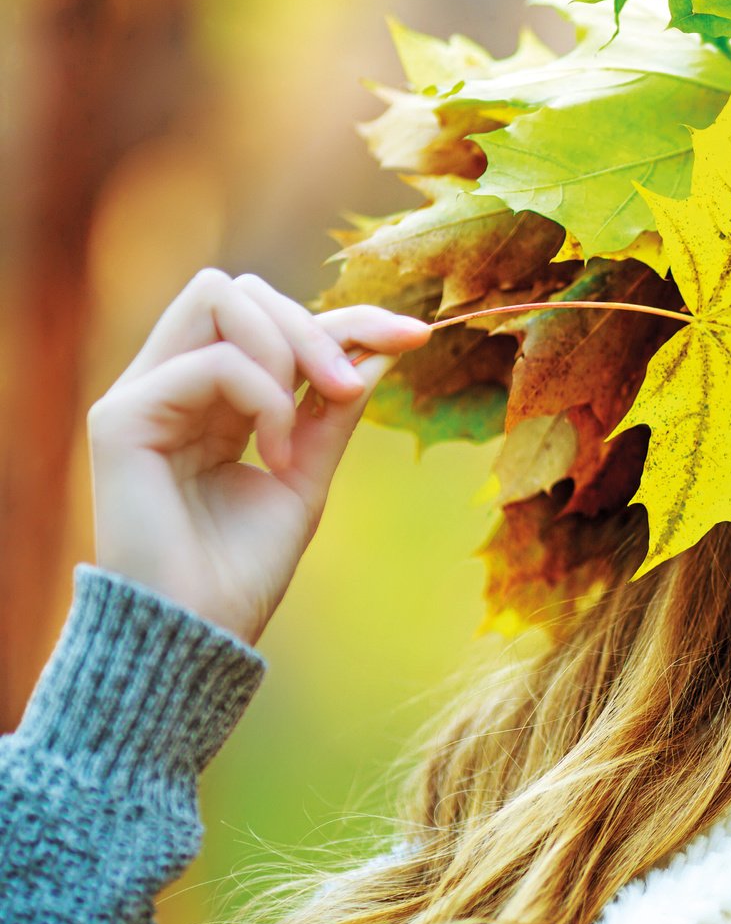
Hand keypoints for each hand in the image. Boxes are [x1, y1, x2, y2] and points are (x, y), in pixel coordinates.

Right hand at [86, 268, 433, 645]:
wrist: (199, 633)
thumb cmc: (244, 568)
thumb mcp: (308, 472)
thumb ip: (335, 407)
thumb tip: (384, 344)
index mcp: (209, 397)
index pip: (273, 320)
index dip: (349, 318)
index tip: (416, 336)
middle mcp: (170, 384)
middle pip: (243, 290)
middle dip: (317, 325)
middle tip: (352, 390)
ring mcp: (142, 394)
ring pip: (220, 297)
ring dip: (289, 346)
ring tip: (316, 414)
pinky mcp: (121, 417)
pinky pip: (214, 362)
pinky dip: (265, 399)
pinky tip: (274, 456)